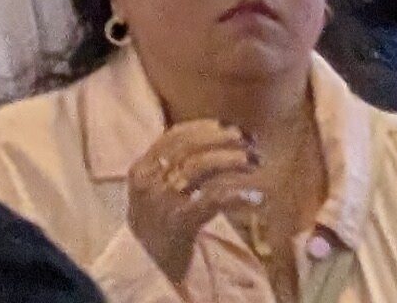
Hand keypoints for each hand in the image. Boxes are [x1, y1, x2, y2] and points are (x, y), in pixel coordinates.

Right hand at [124, 122, 262, 291]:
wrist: (145, 270)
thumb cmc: (154, 231)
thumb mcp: (151, 195)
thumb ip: (167, 171)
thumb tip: (203, 145)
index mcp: (141, 168)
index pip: (173, 136)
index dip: (203, 128)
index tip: (228, 126)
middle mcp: (149, 179)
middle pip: (190, 148)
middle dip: (222, 140)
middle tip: (249, 141)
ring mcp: (163, 199)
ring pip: (201, 167)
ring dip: (232, 161)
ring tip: (254, 162)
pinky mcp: (180, 221)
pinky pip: (213, 199)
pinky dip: (237, 195)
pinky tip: (255, 197)